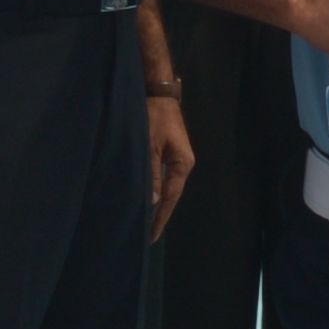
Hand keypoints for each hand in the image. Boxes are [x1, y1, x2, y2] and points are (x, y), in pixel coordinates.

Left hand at [143, 92, 194, 240]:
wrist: (158, 92)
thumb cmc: (153, 117)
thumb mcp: (149, 146)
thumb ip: (151, 174)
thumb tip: (154, 201)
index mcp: (182, 164)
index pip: (171, 198)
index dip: (160, 218)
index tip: (151, 236)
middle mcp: (183, 163)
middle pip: (171, 195)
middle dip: (159, 214)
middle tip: (146, 234)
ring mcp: (177, 157)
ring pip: (167, 186)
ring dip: (157, 202)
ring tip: (145, 221)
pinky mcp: (169, 151)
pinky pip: (163, 176)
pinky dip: (155, 189)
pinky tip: (147, 197)